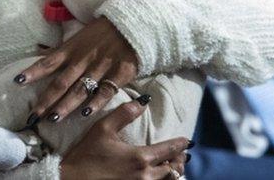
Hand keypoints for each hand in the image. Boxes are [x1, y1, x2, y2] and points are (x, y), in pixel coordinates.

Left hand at [16, 17, 137, 122]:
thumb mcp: (79, 36)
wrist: (134, 24)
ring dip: (66, 105)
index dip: (33, 71)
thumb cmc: (103, 32)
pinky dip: (95, 103)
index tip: (18, 81)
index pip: (49, 62)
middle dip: (47, 100)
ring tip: (53, 119)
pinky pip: (106, 91)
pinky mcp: (119, 73)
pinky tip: (85, 114)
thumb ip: (61, 49)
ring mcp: (102, 67)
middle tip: (34, 116)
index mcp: (72, 49)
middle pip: (62, 82)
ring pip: (81, 89)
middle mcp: (84, 59)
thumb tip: (39, 50)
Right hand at [60, 101, 189, 179]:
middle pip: (172, 169)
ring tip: (173, 166)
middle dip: (179, 160)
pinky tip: (158, 177)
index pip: (169, 150)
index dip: (180, 145)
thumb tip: (144, 101)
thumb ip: (124, 113)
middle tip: (182, 154)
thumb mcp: (102, 129)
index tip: (187, 141)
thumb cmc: (86, 155)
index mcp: (140, 157)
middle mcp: (145, 176)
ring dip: (172, 173)